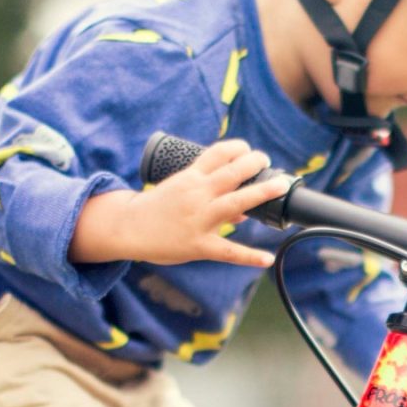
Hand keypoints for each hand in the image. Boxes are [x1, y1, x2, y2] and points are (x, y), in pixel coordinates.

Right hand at [71, 138, 288, 268]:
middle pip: (231, 172)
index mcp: (190, 178)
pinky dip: (249, 256)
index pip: (218, 153)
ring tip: (280, 186)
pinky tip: (267, 258)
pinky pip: (228, 251)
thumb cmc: (155, 207)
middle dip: (253, 162)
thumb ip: (211, 196)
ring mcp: (199, 219)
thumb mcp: (179, 191)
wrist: (127, 227)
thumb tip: (243, 210)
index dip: (238, 148)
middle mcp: (196, 194)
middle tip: (267, 160)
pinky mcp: (199, 244)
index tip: (249, 150)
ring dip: (260, 193)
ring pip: (235, 202)